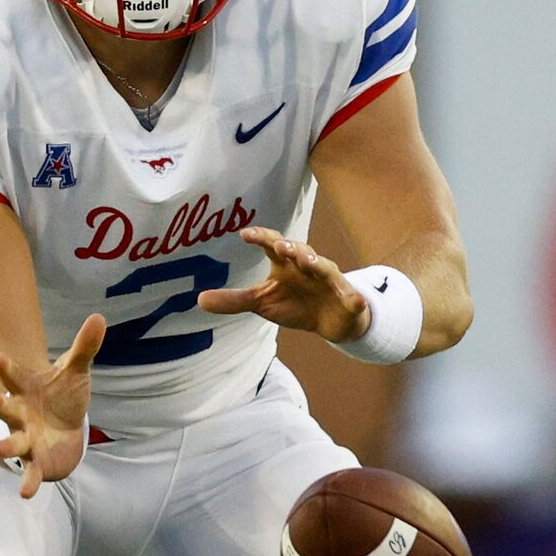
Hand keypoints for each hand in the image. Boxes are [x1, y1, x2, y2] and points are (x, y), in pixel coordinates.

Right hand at [0, 313, 104, 498]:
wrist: (65, 431)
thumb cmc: (64, 398)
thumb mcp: (75, 372)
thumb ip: (84, 348)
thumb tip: (99, 317)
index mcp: (26, 391)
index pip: (15, 377)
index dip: (7, 368)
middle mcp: (21, 415)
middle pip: (8, 410)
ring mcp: (26, 439)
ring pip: (14, 443)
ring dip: (7, 446)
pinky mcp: (36, 461)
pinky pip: (30, 473)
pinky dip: (28, 482)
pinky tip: (25, 493)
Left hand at [195, 227, 369, 342]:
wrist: (330, 321)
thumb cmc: (295, 304)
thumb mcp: (262, 302)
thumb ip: (234, 300)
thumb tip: (199, 300)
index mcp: (286, 264)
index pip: (273, 245)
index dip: (261, 238)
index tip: (245, 234)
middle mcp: (309, 267)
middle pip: (301, 251)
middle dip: (292, 248)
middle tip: (281, 247)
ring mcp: (330, 282)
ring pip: (325, 269)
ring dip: (318, 264)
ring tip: (309, 262)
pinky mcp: (348, 299)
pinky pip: (352, 298)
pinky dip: (354, 299)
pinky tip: (355, 301)